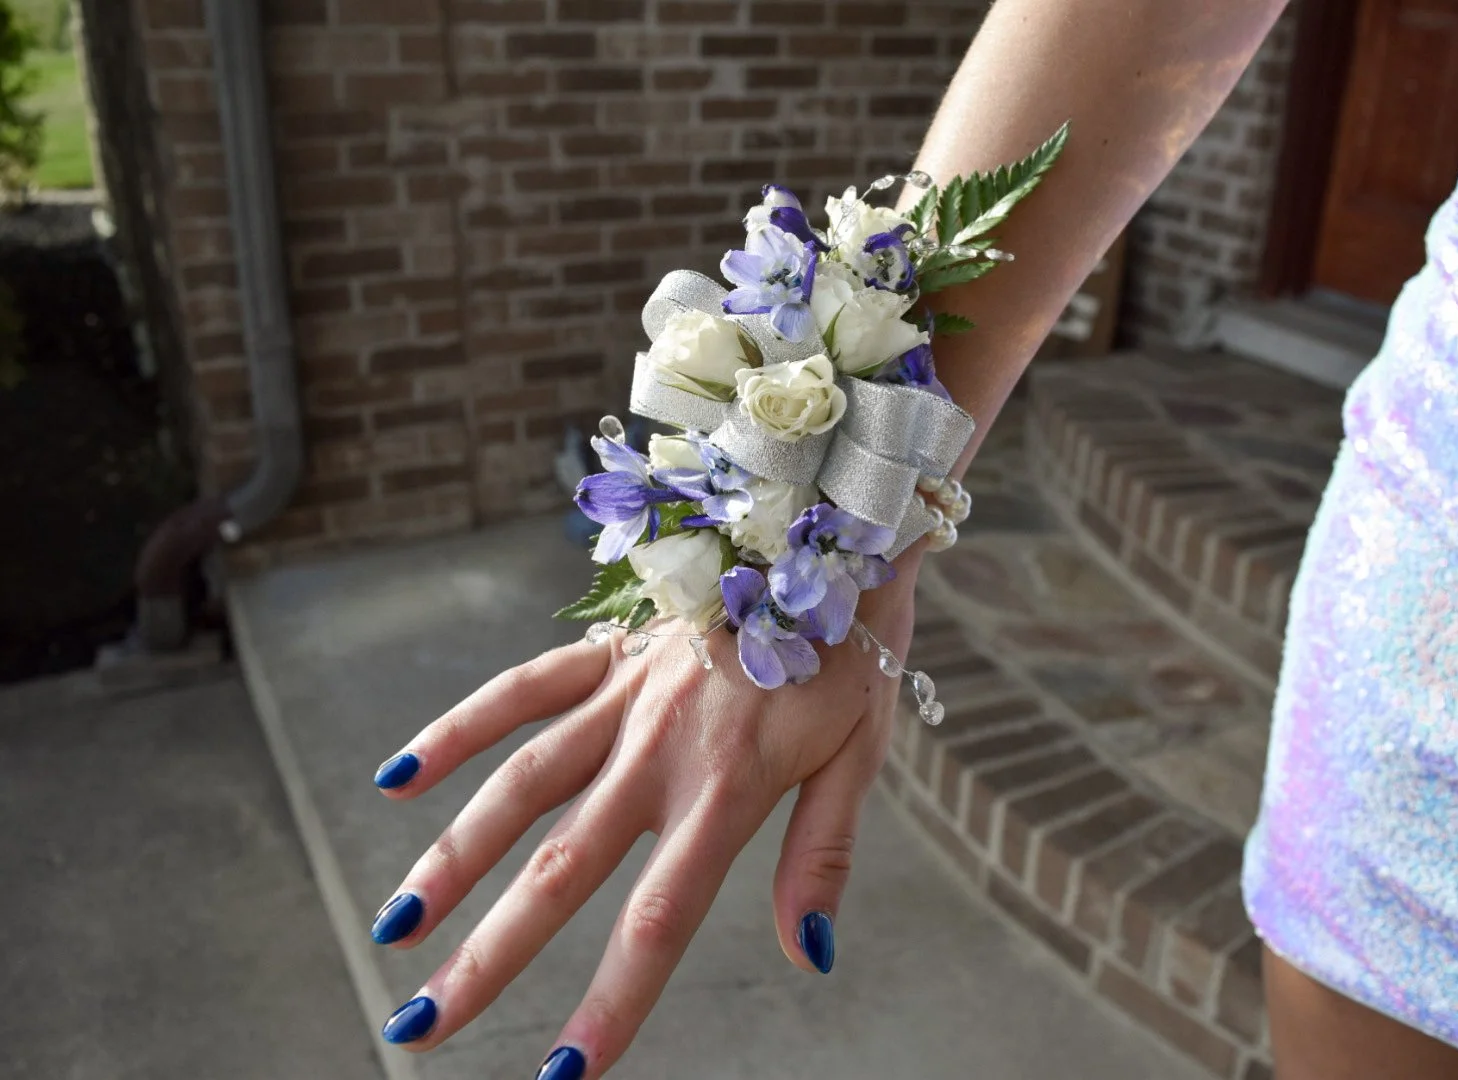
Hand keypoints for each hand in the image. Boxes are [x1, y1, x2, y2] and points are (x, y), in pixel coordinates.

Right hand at [367, 552, 920, 1077]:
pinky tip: (397, 779)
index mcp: (728, 788)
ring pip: (520, 787)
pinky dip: (457, 730)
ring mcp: (623, 697)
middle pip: (561, 869)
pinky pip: (518, 692)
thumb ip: (822, 854)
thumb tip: (810, 957)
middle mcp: (659, 749)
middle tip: (421, 1027)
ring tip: (396, 930)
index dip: (610, 1003)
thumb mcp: (861, 756)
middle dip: (489, 957)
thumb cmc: (851, 655)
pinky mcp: (604, 652)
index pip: (658, 917)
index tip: (560, 1075)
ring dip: (453, 861)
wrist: (835, 532)